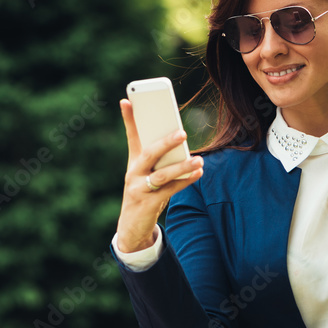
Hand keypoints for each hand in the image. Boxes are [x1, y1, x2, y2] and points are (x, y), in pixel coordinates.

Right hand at [115, 99, 203, 252]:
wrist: (132, 227)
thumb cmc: (144, 192)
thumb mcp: (146, 173)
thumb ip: (158, 156)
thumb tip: (178, 141)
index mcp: (133, 161)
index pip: (131, 135)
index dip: (129, 118)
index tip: (127, 100)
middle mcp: (133, 172)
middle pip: (149, 153)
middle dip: (165, 142)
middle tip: (182, 133)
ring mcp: (139, 188)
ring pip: (162, 174)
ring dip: (181, 166)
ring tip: (199, 161)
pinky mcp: (148, 203)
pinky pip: (169, 190)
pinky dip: (184, 181)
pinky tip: (198, 174)